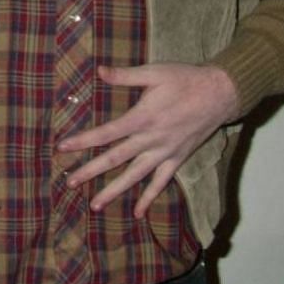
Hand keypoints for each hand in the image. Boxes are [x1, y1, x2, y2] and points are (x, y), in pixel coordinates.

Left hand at [58, 63, 240, 215]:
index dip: (83, 141)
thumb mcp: (155, 72)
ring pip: (135, 176)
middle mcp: (152, 139)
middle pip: (115, 159)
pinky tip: (138, 213)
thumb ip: (125, 75)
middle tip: (69, 183)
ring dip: (114, 191)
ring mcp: (165, 152)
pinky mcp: (178, 158)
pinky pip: (161, 182)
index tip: (62, 147)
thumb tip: (99, 71)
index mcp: (142, 118)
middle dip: (90, 171)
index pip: (105, 133)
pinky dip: (149, 197)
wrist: (221, 93)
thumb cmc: (186, 79)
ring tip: (95, 205)